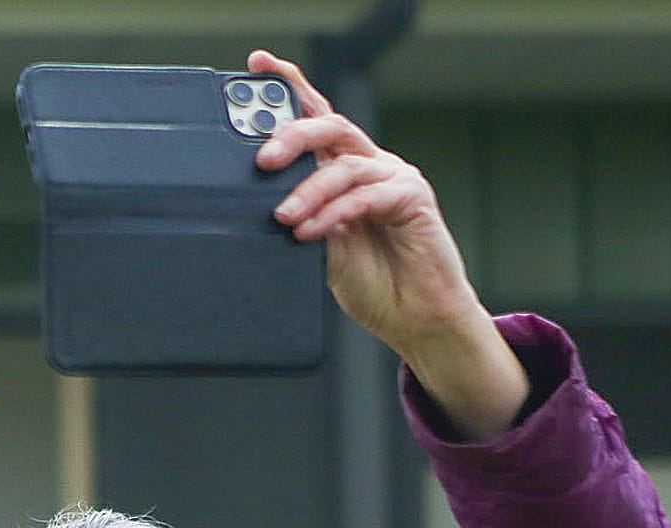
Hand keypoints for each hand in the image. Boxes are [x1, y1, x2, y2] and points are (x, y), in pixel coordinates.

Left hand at [250, 50, 479, 354]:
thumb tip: (270, 198)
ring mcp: (393, 178)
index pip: (315, 118)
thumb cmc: (371, 283)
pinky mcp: (412, 198)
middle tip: (263, 160)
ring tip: (284, 217)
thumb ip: (301, 218)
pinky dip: (334, 212)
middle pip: (329, 127)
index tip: (257, 65)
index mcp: (344, 170)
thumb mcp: (318, 248)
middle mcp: (369, 165)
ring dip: (308, 191)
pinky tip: (311, 231)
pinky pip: (367, 195)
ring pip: (344, 165)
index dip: (289, 87)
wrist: (413, 319)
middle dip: (292, 136)